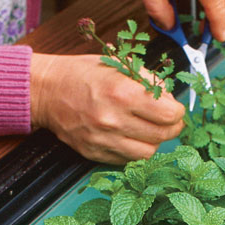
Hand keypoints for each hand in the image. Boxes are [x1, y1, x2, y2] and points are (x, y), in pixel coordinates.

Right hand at [30, 52, 183, 163]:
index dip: (177, 111)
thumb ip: (148, 81)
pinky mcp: (95, 153)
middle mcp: (113, 120)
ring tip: (147, 129)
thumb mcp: (117, 65)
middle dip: (171, 127)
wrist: (46, 91)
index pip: (170, 114)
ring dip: (153, 141)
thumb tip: (170, 99)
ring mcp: (103, 140)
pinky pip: (127, 160)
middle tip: (167, 120)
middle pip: (162, 136)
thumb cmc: (82, 74)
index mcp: (122, 92)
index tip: (174, 108)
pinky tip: (129, 136)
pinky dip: (134, 150)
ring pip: (148, 153)